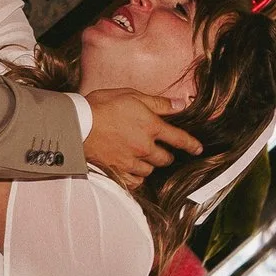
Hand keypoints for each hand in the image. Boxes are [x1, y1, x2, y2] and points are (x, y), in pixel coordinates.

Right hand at [82, 89, 203, 186]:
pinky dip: (137, 176)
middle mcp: (144, 147)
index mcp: (151, 126)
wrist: (77, 124)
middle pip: (165, 158)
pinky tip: (133, 170)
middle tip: (161, 150)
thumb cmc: (102, 105)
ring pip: (151, 170)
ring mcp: (131, 161)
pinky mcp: (118, 171)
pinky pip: (135, 180)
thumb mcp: (131, 95)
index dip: (191, 144)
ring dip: (151, 164)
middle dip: (166, 154)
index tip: (198, 149)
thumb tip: (180, 105)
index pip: (179, 139)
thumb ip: (158, 102)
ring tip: (143, 157)